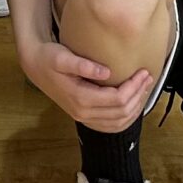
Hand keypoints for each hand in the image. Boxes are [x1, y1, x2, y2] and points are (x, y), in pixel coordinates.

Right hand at [18, 36, 153, 132]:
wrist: (35, 67)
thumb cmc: (49, 58)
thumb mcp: (62, 57)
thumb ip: (83, 65)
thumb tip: (106, 71)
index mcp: (80, 98)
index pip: (116, 98)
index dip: (133, 87)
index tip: (142, 72)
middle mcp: (83, 113)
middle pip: (121, 112)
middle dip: (138, 95)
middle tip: (147, 77)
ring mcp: (84, 117)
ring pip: (119, 122)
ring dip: (135, 107)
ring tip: (144, 88)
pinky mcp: (85, 117)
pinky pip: (112, 126)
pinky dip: (126, 118)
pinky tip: (133, 104)